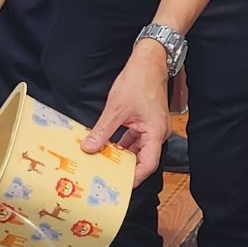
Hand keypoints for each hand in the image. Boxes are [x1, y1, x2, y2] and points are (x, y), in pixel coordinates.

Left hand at [86, 40, 172, 179]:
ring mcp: (153, 128)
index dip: (134, 178)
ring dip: (123, 156)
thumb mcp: (116, 109)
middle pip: (144, 159)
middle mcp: (158, 133)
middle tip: (107, 177)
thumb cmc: (139, 81)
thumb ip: (102, 131)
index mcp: (156, 132)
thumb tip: (89, 148)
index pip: (148, 164)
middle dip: (126, 169)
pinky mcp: (147, 122)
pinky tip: (108, 146)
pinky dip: (123, 144)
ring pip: (139, 150)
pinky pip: (136, 139)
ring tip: (104, 163)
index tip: (119, 185)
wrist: (149, 60)